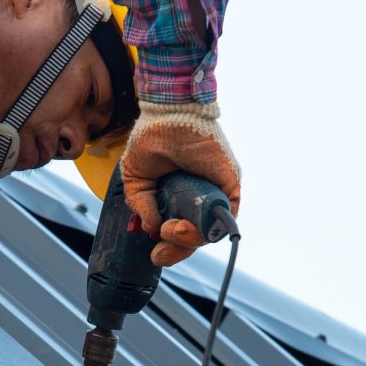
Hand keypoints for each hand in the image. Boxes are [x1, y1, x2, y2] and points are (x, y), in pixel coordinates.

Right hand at [121, 101, 240, 266]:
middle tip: (161, 249)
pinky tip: (185, 226)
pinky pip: (226, 217)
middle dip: (177, 250)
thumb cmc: (153, 138)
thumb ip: (142, 206)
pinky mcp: (229, 186)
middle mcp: (198, 199)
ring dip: (188, 240)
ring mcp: (214, 194)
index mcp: (178, 199)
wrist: (168, 114)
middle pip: (195, 238)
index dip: (168, 246)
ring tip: (170, 229)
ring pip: (209, 232)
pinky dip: (207, 229)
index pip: (179, 232)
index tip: (155, 251)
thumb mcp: (137, 179)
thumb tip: (152, 229)